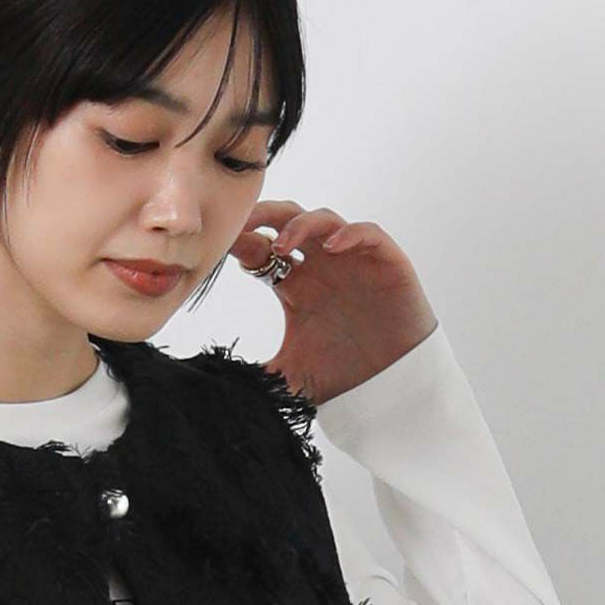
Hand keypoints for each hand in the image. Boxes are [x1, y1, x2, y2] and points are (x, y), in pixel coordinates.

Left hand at [227, 204, 437, 404]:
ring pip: (324, 221)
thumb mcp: (288, 377)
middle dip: (263, 217)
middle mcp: (320, 265)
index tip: (218, 249)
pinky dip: (350, 235)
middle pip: (286, 222)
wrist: (390, 387)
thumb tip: (214, 386)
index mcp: (294, 285)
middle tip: (241, 222)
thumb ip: (254, 376)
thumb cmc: (343, 375)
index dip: (241, 245)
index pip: (261, 251)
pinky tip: (332, 247)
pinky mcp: (384, 262)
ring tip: (282, 243)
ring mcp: (351, 260)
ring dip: (301, 225)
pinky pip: (367, 234)